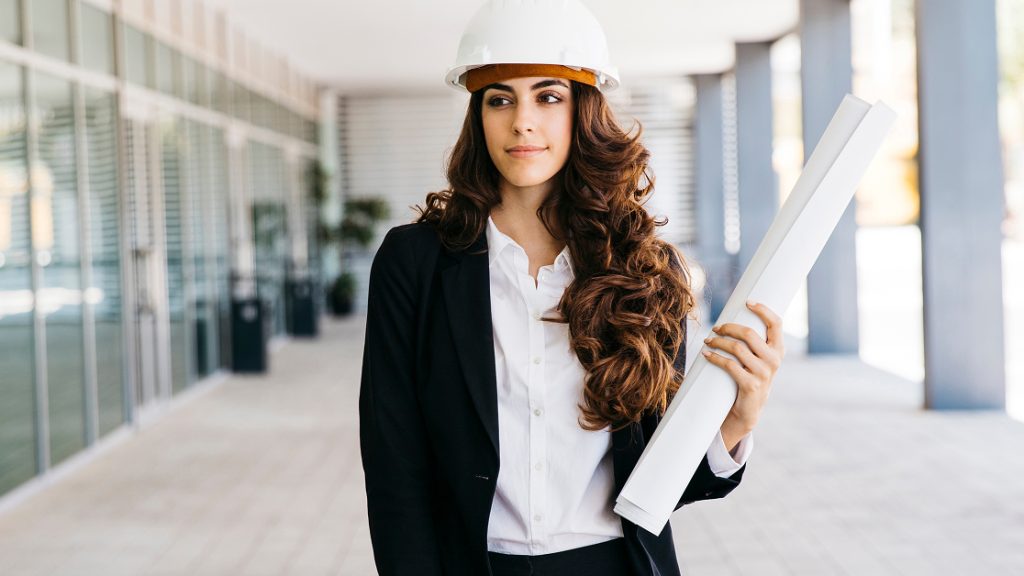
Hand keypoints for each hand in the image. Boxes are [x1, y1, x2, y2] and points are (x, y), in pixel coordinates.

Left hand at [702, 301, 784, 442]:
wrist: (749, 409)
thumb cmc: (750, 377)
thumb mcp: (758, 359)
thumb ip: (755, 342)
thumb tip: (735, 318)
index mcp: (779, 349)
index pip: (776, 323)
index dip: (763, 309)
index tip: (747, 302)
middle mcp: (774, 360)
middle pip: (749, 333)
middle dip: (728, 327)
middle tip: (715, 328)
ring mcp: (764, 373)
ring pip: (736, 348)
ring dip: (718, 341)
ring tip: (708, 340)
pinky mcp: (751, 385)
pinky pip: (729, 365)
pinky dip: (714, 357)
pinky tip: (706, 354)